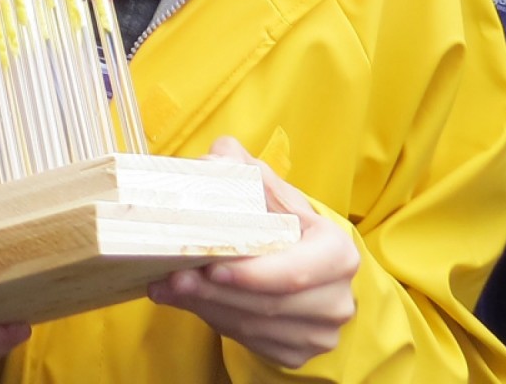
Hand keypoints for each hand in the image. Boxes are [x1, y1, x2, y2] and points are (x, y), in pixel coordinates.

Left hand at [148, 136, 358, 368]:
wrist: (296, 259)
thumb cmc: (280, 220)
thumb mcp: (267, 189)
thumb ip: (243, 167)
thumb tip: (218, 155)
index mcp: (337, 252)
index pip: (295, 272)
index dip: (253, 274)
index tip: (211, 266)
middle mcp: (336, 296)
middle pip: (268, 303)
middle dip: (215, 292)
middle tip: (173, 278)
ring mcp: (320, 330)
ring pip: (253, 326)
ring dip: (206, 306)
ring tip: (168, 286)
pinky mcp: (297, 352)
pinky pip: (249, 342)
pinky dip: (213, 321)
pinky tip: (186, 300)